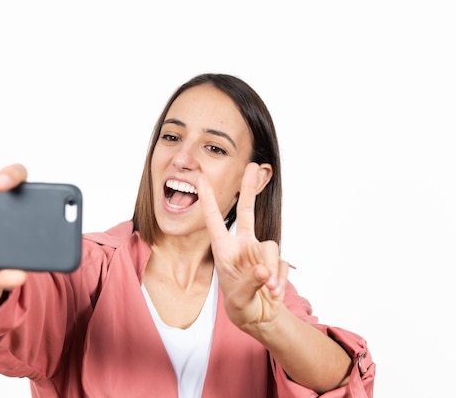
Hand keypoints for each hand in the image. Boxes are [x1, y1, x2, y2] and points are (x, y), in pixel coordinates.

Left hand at [198, 162, 288, 330]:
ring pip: (271, 248)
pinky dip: (280, 281)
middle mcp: (242, 246)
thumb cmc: (240, 305)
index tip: (201, 179)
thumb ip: (251, 282)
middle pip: (247, 212)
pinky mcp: (276, 261)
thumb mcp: (240, 297)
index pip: (214, 221)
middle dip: (250, 189)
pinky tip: (273, 294)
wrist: (258, 317)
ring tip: (270, 290)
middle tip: (252, 166)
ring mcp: (260, 252)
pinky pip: (282, 265)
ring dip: (272, 270)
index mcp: (224, 250)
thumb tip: (264, 270)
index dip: (208, 200)